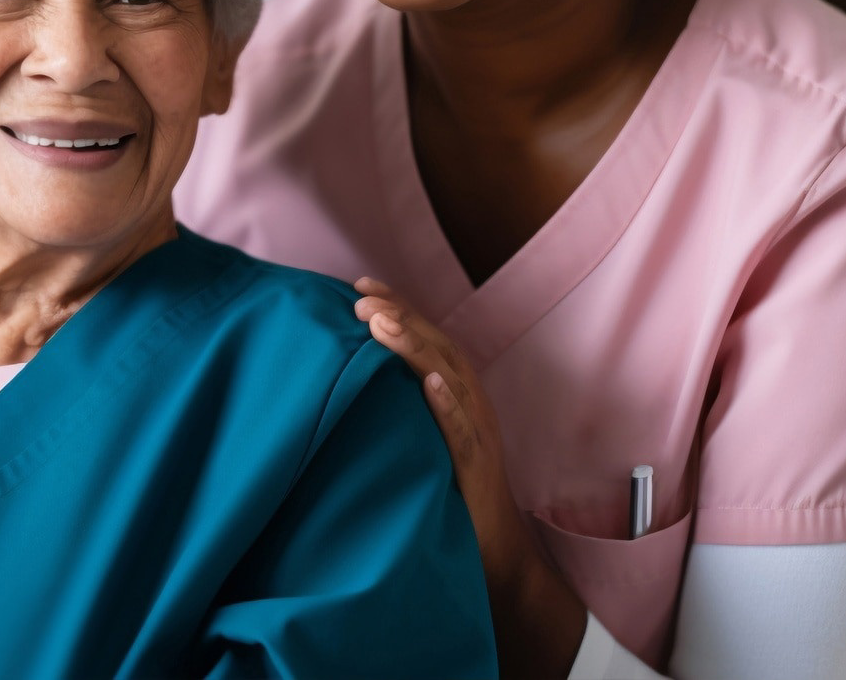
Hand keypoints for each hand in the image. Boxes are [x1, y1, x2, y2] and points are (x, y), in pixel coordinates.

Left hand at [355, 277, 586, 677]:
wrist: (497, 559)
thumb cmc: (451, 499)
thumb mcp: (421, 444)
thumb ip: (399, 411)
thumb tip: (348, 382)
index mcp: (456, 397)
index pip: (426, 340)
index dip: (398, 309)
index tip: (360, 285)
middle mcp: (471, 407)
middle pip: (438, 348)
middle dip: (401, 316)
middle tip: (361, 296)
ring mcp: (478, 437)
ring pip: (451, 380)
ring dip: (418, 348)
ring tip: (384, 324)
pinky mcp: (479, 471)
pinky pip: (465, 434)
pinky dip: (450, 406)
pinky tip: (432, 383)